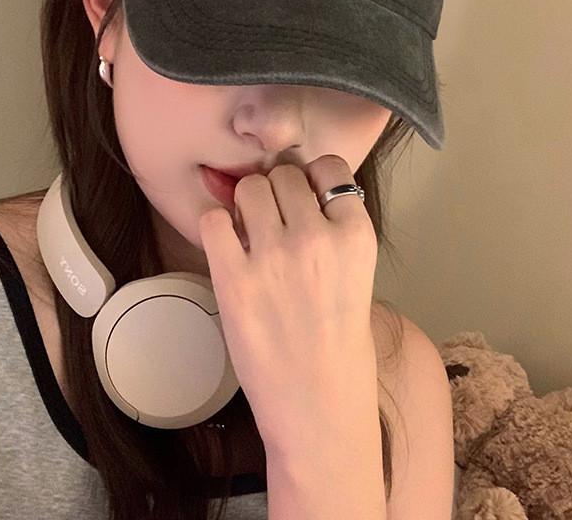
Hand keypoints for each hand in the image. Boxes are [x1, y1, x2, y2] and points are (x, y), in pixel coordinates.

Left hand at [197, 154, 378, 452]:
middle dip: (277, 190)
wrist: (318, 404)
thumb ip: (333, 230)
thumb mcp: (357, 273)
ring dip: (246, 204)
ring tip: (251, 233)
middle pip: (284, 175)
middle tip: (274, 219)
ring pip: (249, 189)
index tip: (306, 198)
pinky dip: (218, 227)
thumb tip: (294, 191)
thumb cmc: (342, 342)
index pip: (330, 166)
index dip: (314, 179)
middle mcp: (317, 237)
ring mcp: (274, 257)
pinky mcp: (234, 280)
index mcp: (357, 235)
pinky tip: (229, 248)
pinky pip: (214, 220)